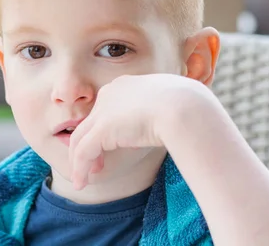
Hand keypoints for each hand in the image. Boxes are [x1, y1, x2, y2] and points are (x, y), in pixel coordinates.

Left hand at [68, 73, 212, 189]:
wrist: (187, 107)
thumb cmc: (188, 106)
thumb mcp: (171, 105)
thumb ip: (161, 113)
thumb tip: (166, 126)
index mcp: (127, 86)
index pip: (106, 109)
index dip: (105, 130)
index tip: (112, 147)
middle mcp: (111, 93)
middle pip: (89, 123)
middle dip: (89, 146)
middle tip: (96, 166)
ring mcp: (104, 110)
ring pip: (81, 139)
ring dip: (79, 162)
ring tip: (84, 179)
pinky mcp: (102, 128)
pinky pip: (83, 152)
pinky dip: (80, 169)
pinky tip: (82, 183)